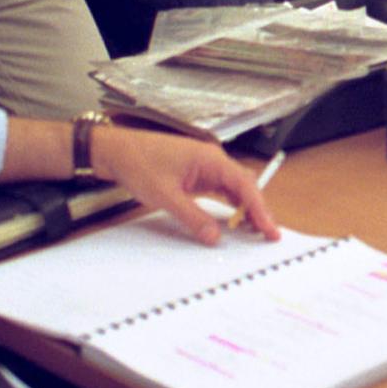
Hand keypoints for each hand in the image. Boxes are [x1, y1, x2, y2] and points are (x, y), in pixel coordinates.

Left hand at [92, 125, 279, 244]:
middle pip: (245, 185)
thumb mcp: (166, 196)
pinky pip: (221, 189)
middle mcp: (213, 160)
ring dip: (245, 207)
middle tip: (267, 234)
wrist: (117, 151)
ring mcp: (205, 166)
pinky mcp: (196, 173)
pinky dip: (230, 204)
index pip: (245, 185)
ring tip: (254, 230)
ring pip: (235, 187)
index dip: (260, 208)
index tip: (270, 228)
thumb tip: (214, 236)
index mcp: (211, 159)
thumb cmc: (139, 164)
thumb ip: (193, 216)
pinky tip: (232, 218)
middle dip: (258, 209)